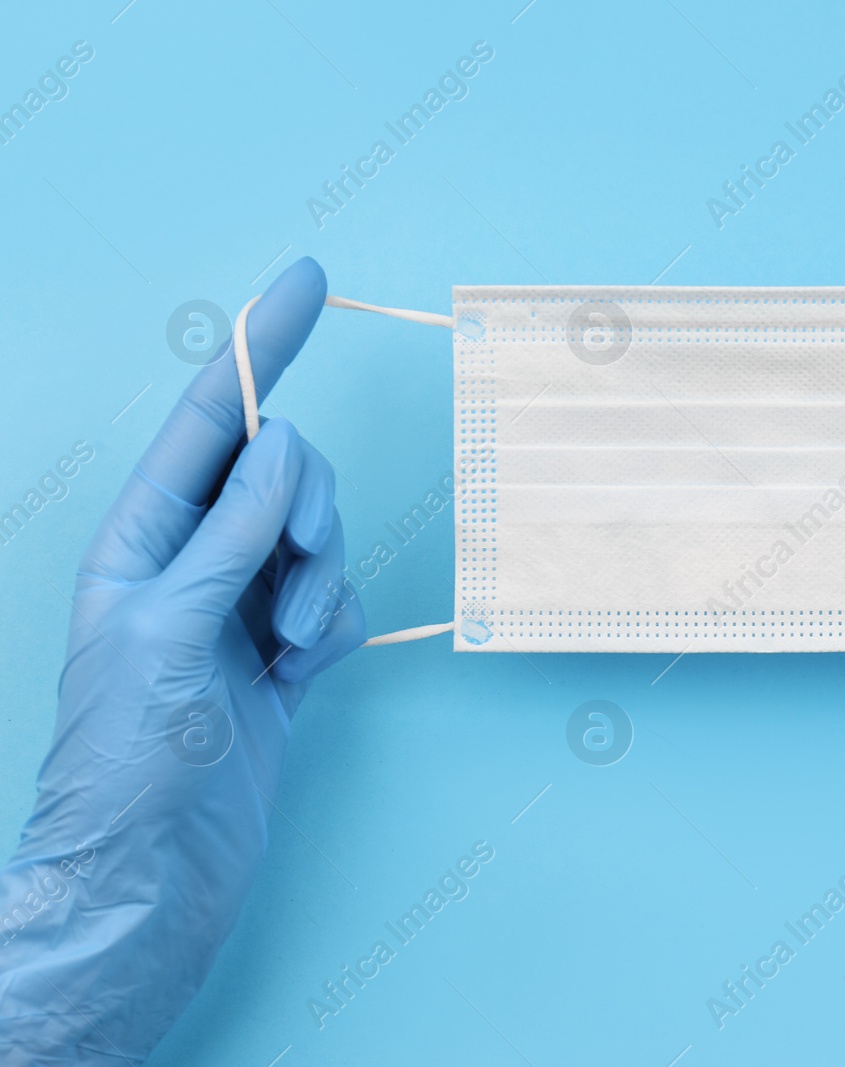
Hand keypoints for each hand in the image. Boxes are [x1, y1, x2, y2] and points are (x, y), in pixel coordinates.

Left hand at [0, 258, 364, 1063]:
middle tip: (296, 570)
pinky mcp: (284, 654)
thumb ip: (232, 531)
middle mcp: (194, 559)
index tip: (304, 279)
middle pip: (283, 473)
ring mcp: (242, 605)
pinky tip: (303, 675)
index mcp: (141, 537)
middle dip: (306, 510)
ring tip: (289, 647)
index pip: (211, 418)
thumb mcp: (167, 629)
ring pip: (318, 538)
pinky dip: (335, 629)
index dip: (259, 345)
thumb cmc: (133, 757)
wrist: (157, 874)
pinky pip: (339, 601)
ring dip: (320, 585)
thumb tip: (280, 448)